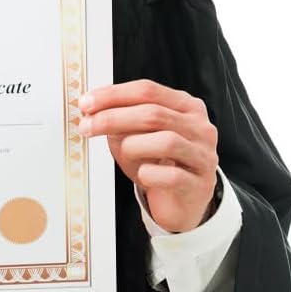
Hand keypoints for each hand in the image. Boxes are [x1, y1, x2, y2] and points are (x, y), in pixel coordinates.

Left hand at [78, 79, 217, 232]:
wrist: (180, 201)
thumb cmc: (157, 162)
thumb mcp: (136, 135)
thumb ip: (120, 121)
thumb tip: (92, 113)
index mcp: (185, 106)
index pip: (148, 90)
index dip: (113, 95)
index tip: (86, 103)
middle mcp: (199, 127)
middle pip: (154, 113)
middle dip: (113, 118)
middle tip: (86, 127)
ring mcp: (203, 155)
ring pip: (166, 141)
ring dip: (132, 146)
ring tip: (123, 153)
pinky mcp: (200, 183)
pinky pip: (171, 176)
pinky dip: (149, 175)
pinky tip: (142, 175)